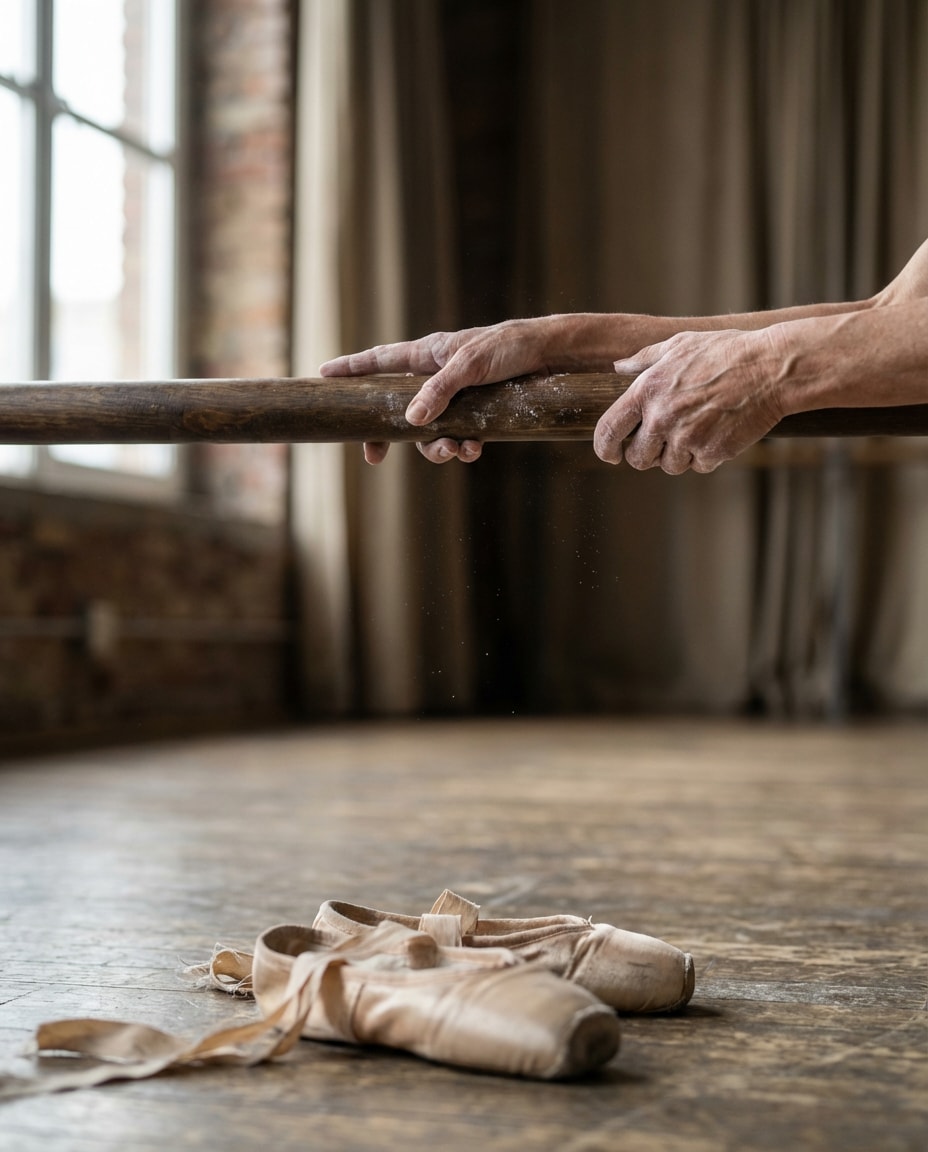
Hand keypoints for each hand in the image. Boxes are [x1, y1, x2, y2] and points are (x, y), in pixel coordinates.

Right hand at [320, 319, 556, 463]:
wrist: (554, 356)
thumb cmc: (510, 346)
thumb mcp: (471, 364)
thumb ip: (439, 390)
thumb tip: (410, 421)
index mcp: (428, 354)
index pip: (380, 361)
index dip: (352, 370)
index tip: (323, 376)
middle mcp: (437, 377)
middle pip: (397, 409)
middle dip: (388, 436)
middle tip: (374, 457)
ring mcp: (457, 398)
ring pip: (430, 432)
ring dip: (437, 449)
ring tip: (455, 452)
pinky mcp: (479, 413)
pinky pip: (459, 438)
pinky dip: (464, 448)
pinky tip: (475, 450)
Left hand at [595, 329, 785, 473]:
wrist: (771, 367)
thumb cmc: (726, 352)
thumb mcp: (680, 345)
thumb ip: (645, 359)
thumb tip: (618, 366)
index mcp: (647, 391)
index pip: (608, 430)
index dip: (604, 448)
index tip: (610, 454)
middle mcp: (662, 417)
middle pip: (638, 458)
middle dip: (647, 455)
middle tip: (663, 443)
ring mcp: (687, 438)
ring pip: (669, 465)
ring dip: (679, 455)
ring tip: (698, 429)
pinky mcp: (712, 452)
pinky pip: (698, 466)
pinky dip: (706, 455)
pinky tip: (719, 432)